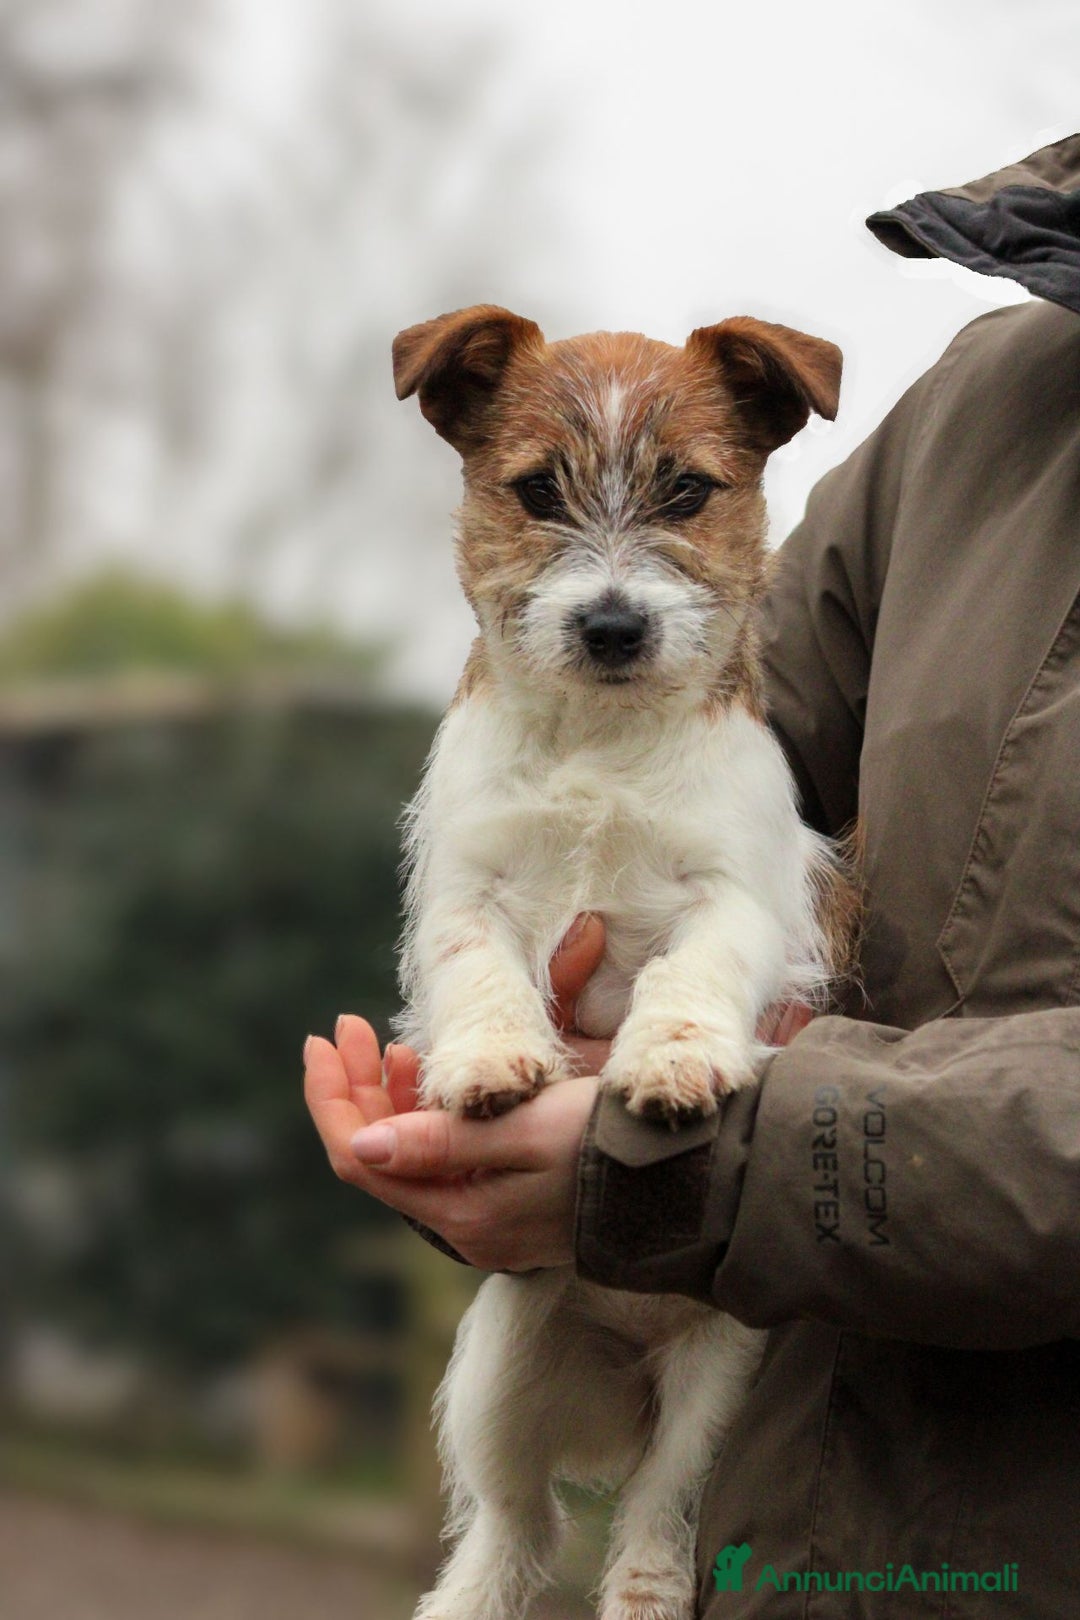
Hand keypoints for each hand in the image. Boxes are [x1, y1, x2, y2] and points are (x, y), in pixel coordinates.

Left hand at [303, 915, 608, 1269]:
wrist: (688, 1185)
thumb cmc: (609, 1145)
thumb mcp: (527, 1130)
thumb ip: (443, 1140)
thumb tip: (362, 1144)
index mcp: (461, 1209)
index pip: (361, 1156)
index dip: (333, 1096)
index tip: (325, 1037)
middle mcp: (465, 1222)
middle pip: (379, 1154)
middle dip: (356, 1087)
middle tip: (349, 1026)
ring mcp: (487, 1215)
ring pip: (411, 1155)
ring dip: (391, 1097)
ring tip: (390, 1045)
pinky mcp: (510, 1201)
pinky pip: (445, 1158)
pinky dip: (429, 1113)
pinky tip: (431, 1076)